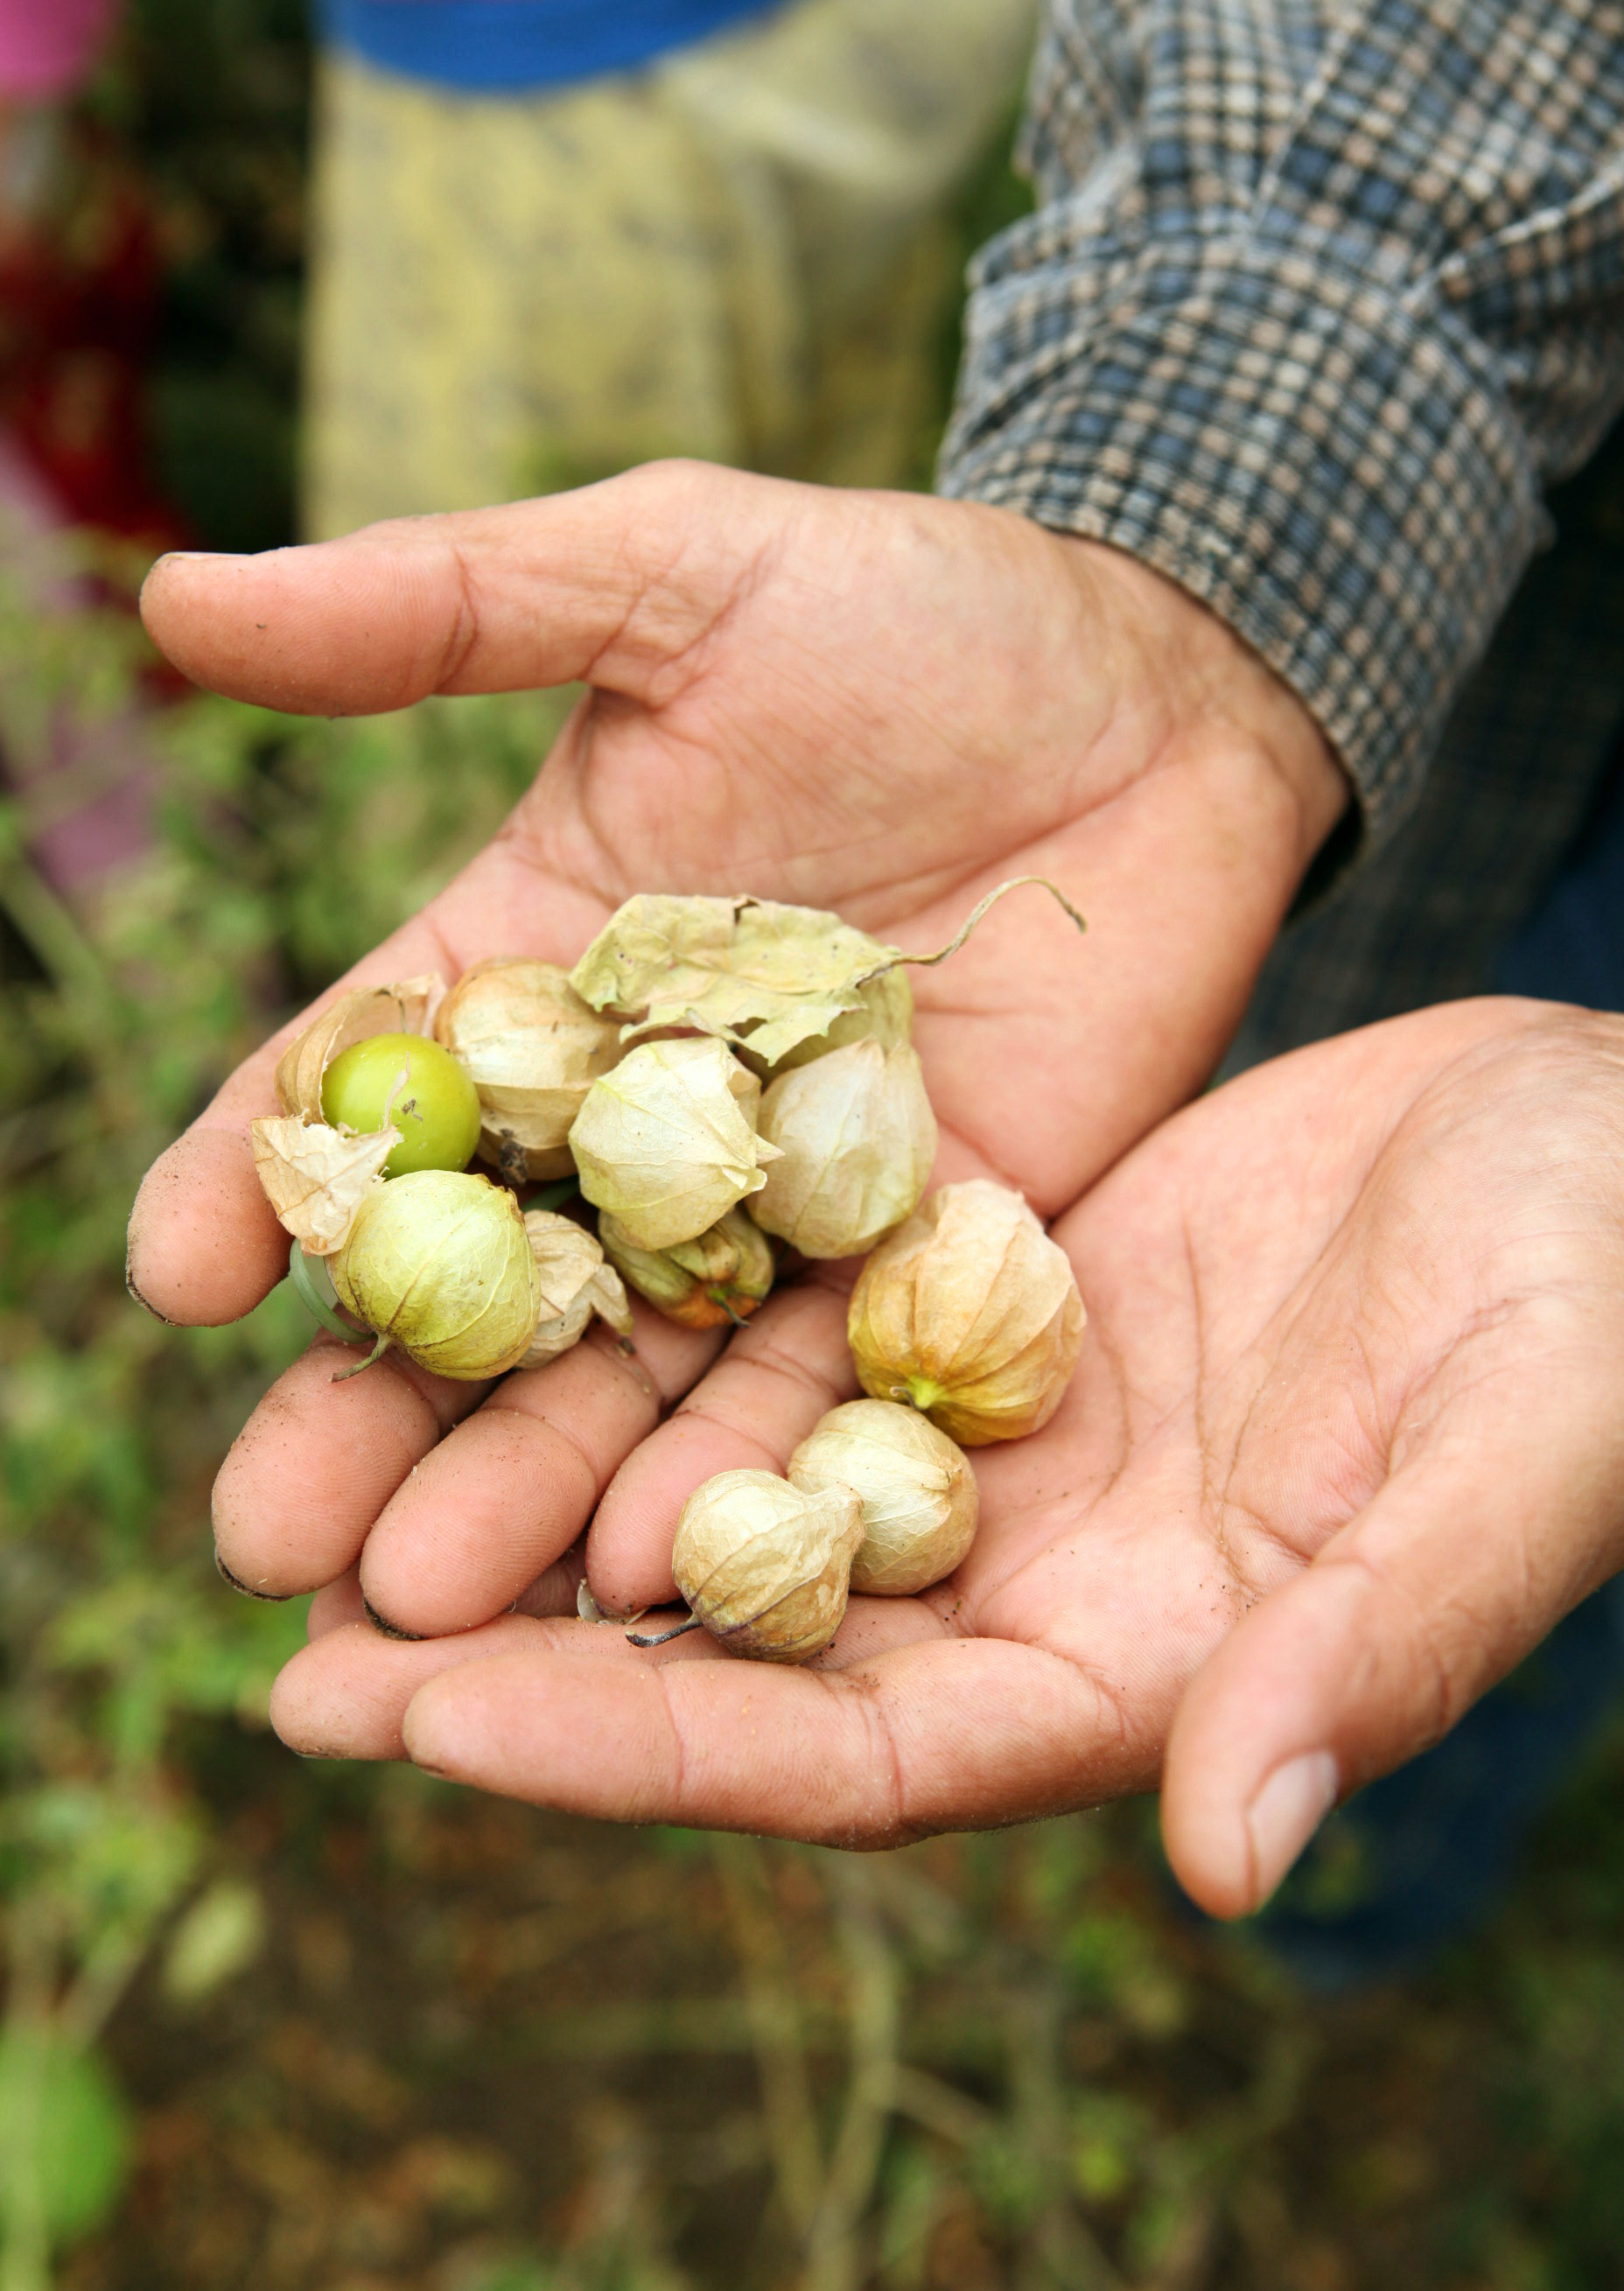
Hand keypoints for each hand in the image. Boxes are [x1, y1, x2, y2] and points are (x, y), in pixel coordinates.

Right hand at [127, 462, 1342, 1626]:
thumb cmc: (915, 605)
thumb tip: (173, 595)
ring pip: (620, 1376)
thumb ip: (438, 609)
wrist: (1167, 685)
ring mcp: (770, 1209)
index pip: (369, 1095)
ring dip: (515, 1496)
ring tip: (416, 1615)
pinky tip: (633, 1581)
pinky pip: (806, 1389)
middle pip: (472, 1289)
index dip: (263, 1182)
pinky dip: (722, 1481)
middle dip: (365, 1416)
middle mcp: (628, 1118)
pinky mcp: (914, 1264)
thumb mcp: (668, 570)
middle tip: (264, 1548)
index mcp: (532, 965)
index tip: (174, 1279)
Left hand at [267, 999, 1623, 1914]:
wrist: (1599, 1142)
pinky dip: (637, 1344)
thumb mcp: (1509, 1466)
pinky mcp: (979, 1301)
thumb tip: (1225, 1862)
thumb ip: (1368, 1655)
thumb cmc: (1599, 1308)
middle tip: (292, 1657)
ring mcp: (993, 1442)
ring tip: (326, 1503)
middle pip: (741, 1656)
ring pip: (728, 1499)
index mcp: (1137, 1675)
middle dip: (523, 1663)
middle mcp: (1032, 1584)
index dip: (646, 1750)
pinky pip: (777, 1336)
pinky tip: (494, 1314)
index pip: (853, 1761)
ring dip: (535, 1506)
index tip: (435, 1722)